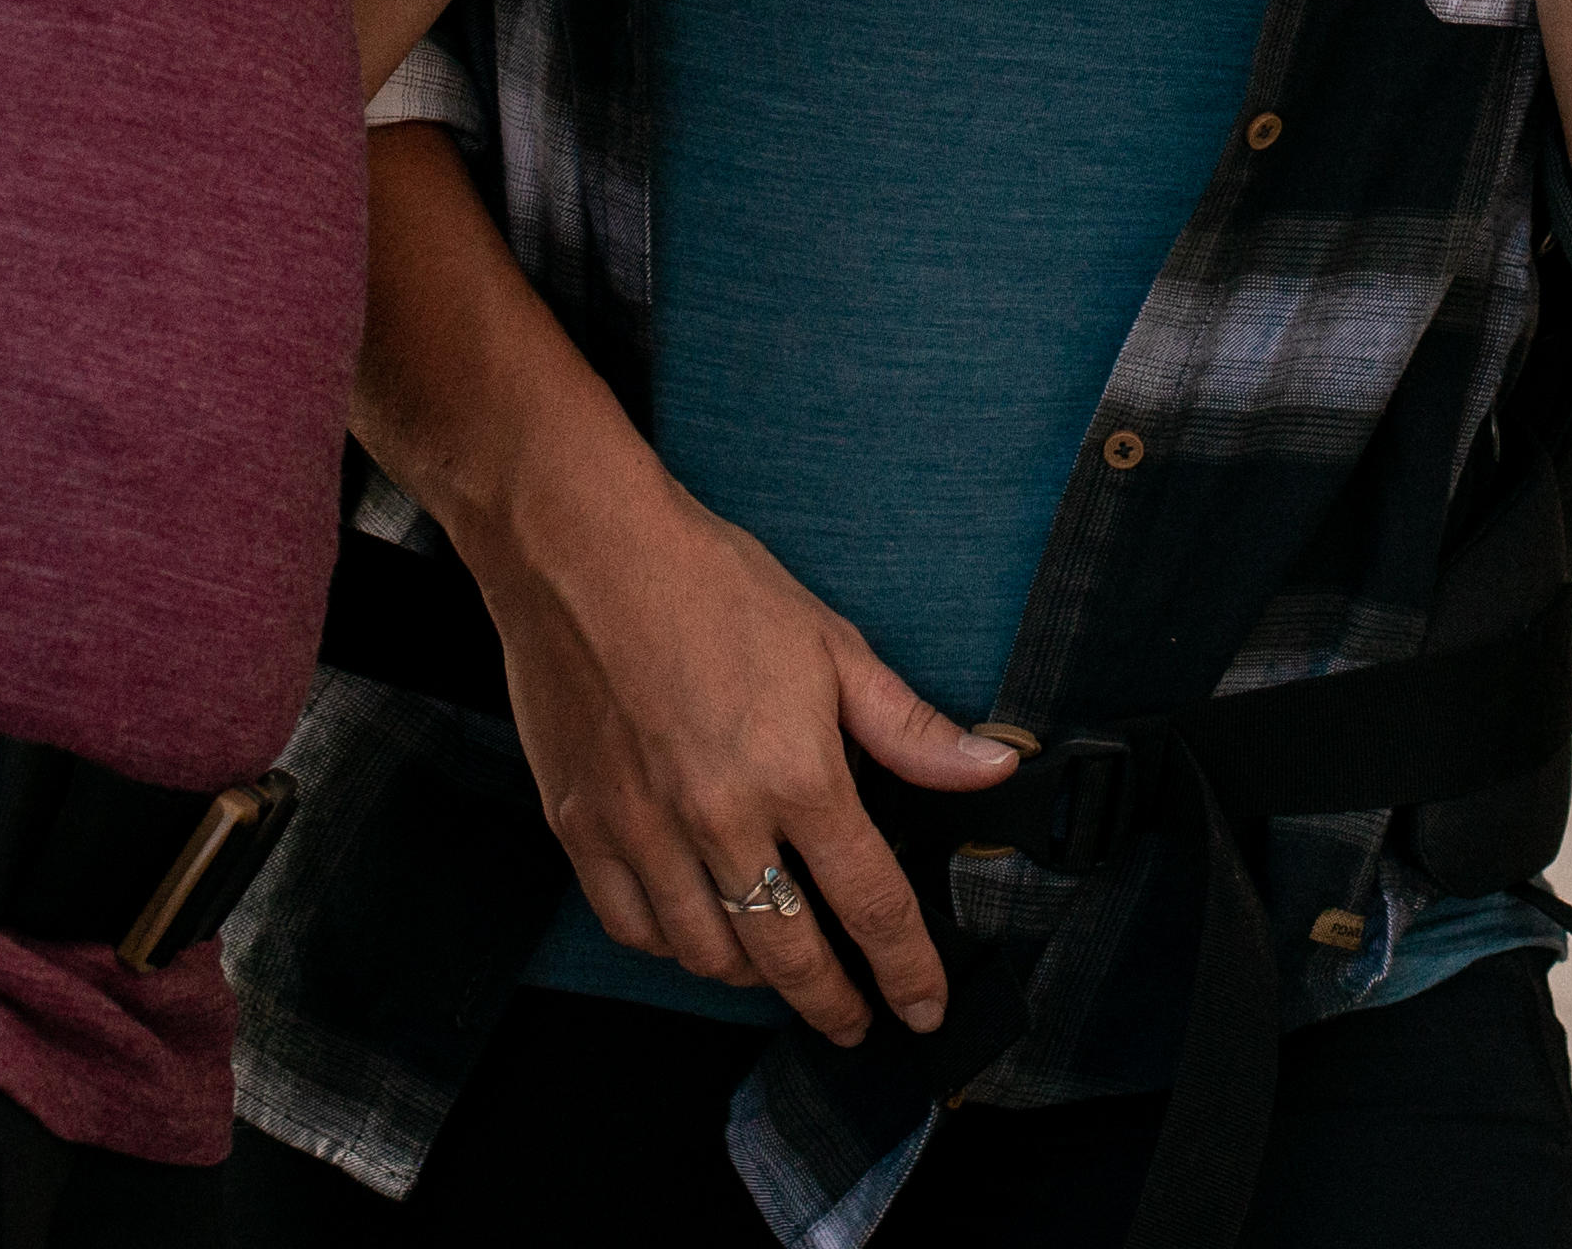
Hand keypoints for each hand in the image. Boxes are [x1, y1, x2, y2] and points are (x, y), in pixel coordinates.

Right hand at [480, 453, 1014, 1045]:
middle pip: (790, 955)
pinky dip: (674, 946)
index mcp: (796, 776)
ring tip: (780, 968)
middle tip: (853, 1023)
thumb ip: (910, 727)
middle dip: (832, 1003)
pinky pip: (635, 927)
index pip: (871, 906)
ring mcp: (644, 831)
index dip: (907, 970)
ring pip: (708, 955)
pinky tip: (697, 933)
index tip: (923, 1008)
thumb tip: (991, 768)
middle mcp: (720, 821)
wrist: (580, 548)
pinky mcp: (583, 828)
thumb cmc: (708, 584)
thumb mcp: (830, 643)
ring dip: (755, 977)